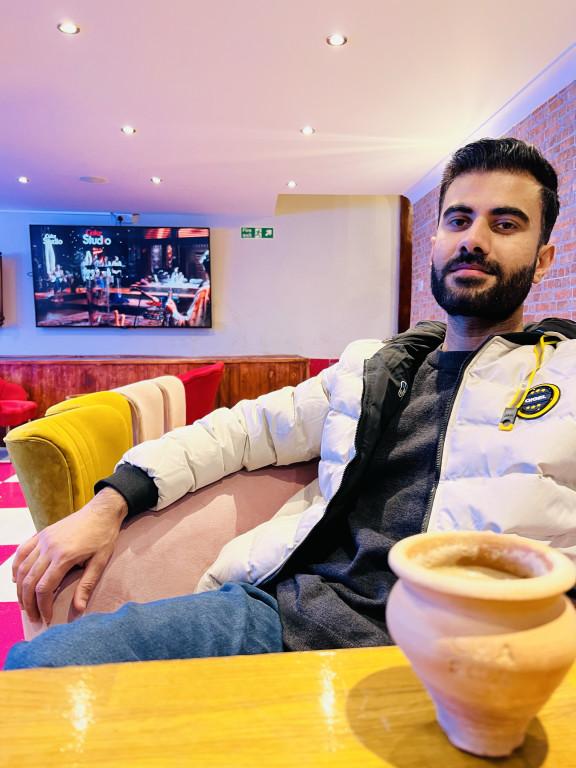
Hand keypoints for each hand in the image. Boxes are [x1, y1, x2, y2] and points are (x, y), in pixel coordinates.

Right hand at [12, 488, 127, 624]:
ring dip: (20, 588)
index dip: (42, 606)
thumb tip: (79, 607)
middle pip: (29, 581)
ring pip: (22, 568)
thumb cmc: (103, 536)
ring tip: (24, 603)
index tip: (46, 617)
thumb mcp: (100, 561)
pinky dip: (16, 567)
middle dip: (29, 602)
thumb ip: (87, 585)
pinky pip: (22, 551)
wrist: (102, 511)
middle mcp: (49, 548)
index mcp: (63, 557)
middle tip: (33, 616)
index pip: (44, 588)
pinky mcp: (42, 533)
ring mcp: (43, 539)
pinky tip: (17, 579)